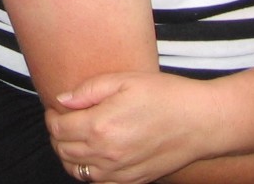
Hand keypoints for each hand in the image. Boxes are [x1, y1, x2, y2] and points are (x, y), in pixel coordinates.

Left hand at [46, 71, 216, 183]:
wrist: (201, 121)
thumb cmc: (165, 95)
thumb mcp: (123, 80)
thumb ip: (88, 91)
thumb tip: (62, 100)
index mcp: (101, 126)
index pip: (59, 129)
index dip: (51, 117)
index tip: (56, 108)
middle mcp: (108, 154)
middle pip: (64, 151)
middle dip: (57, 135)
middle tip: (63, 120)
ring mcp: (121, 171)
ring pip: (78, 172)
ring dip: (69, 155)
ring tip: (75, 138)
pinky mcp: (134, 180)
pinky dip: (89, 172)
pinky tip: (94, 156)